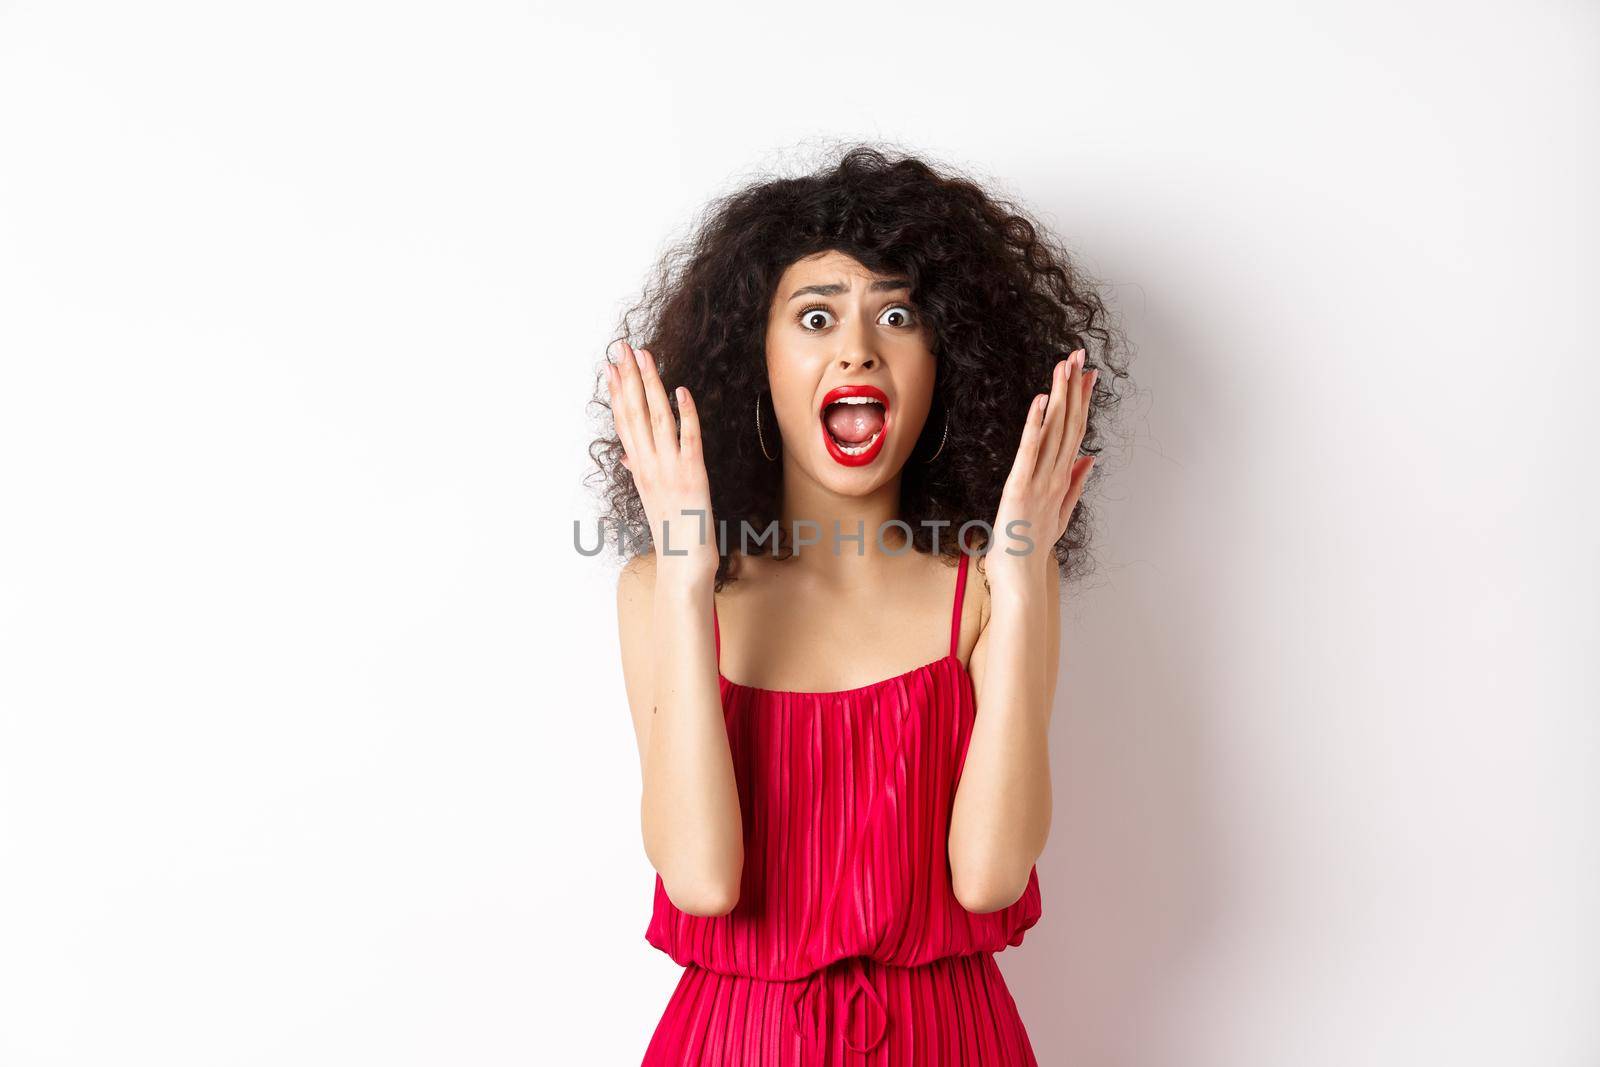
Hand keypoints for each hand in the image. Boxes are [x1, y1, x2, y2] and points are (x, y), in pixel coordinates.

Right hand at [605, 340, 718, 589]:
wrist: (683, 563)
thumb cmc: (671, 532)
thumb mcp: (649, 499)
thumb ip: (639, 472)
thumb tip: (627, 456)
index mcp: (639, 469)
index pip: (624, 421)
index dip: (617, 391)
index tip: (611, 365)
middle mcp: (649, 465)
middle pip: (635, 414)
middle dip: (629, 378)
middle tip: (623, 347)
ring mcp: (669, 469)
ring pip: (657, 420)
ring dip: (651, 386)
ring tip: (646, 358)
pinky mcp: (693, 476)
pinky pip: (689, 439)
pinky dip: (686, 415)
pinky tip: (682, 391)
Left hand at [986, 349, 1097, 595]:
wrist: (1020, 579)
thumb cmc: (1032, 548)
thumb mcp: (1059, 513)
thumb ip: (1076, 484)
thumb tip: (1091, 458)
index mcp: (1062, 480)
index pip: (1076, 432)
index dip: (1083, 401)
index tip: (1088, 374)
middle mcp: (1055, 478)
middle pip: (1069, 425)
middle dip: (1074, 388)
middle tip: (1079, 355)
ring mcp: (1040, 483)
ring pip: (1054, 432)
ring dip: (1060, 397)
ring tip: (1064, 367)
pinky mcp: (1020, 489)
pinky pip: (1030, 451)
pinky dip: (1036, 425)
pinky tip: (1042, 401)